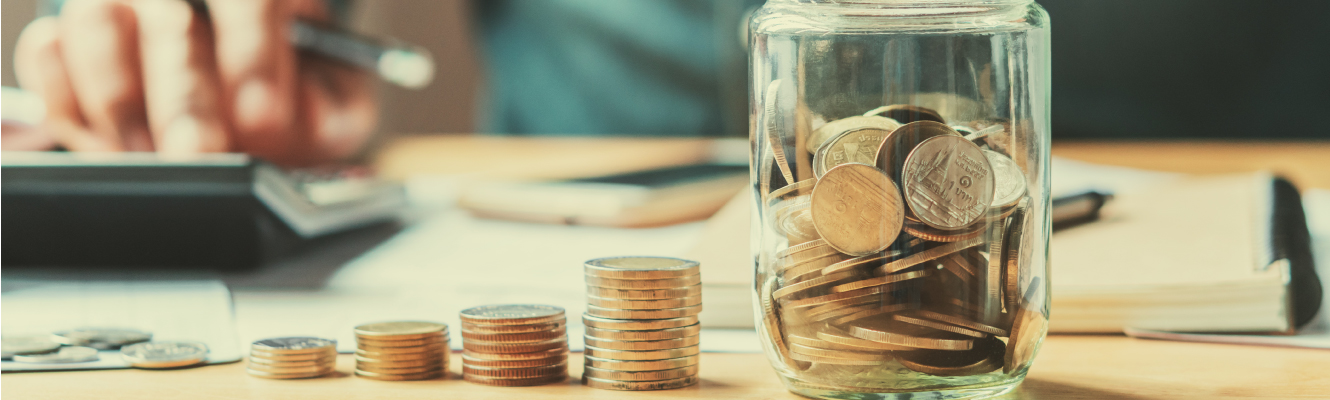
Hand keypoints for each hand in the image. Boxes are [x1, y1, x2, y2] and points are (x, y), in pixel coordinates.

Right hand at [12, 0, 377, 165]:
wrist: (247, 94)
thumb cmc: (288, 91)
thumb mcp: (331, 98)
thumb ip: (332, 107)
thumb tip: (308, 115)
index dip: (255, 55)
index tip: (262, 115)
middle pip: (169, 19)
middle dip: (184, 98)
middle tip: (202, 153)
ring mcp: (115, 5)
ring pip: (95, 25)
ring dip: (123, 101)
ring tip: (153, 157)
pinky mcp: (63, 42)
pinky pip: (47, 54)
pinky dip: (71, 97)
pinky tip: (110, 140)